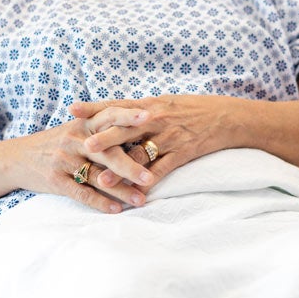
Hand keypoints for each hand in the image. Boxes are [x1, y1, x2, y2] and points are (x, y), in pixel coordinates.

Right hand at [15, 107, 157, 212]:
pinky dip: (100, 202)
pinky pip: (82, 192)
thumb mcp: (75, 130)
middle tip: (151, 178)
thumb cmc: (55, 144)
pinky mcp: (56, 180)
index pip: (109, 116)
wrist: (17, 158)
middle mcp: (75, 139)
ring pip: (98, 176)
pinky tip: (116, 210)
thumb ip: (101, 129)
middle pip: (107, 151)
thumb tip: (137, 130)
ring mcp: (64, 160)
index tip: (150, 117)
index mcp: (83, 123)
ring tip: (141, 200)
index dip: (128, 116)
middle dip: (131, 165)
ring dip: (121, 190)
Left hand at [70, 95, 232, 191]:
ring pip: (140, 154)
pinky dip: (147, 182)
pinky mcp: (181, 153)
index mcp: (149, 104)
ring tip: (102, 180)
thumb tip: (115, 114)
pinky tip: (134, 194)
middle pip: (124, 128)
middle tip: (84, 145)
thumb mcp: (165, 103)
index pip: (116, 106)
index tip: (72, 110)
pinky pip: (161, 170)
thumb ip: (140, 110)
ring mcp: (169, 137)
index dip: (94, 107)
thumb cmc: (193, 109)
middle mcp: (156, 119)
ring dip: (120, 169)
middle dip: (103, 138)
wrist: (226, 117)